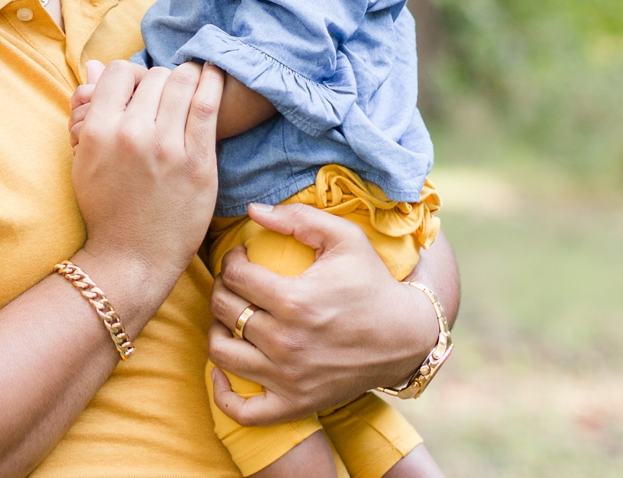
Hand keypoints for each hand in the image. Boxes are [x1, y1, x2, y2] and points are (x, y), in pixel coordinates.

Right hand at [70, 62, 221, 293]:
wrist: (132, 258)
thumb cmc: (106, 209)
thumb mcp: (83, 159)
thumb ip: (88, 111)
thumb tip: (92, 64)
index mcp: (98, 131)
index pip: (118, 72)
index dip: (130, 77)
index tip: (138, 92)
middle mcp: (131, 134)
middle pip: (153, 76)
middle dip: (159, 82)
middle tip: (164, 99)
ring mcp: (167, 147)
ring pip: (181, 81)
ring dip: (186, 79)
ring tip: (189, 87)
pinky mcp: (198, 161)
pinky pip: (208, 104)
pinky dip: (213, 81)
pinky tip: (214, 75)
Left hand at [206, 203, 441, 425]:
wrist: (405, 337)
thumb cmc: (371, 282)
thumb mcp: (345, 238)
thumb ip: (298, 218)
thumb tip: (251, 210)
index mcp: (295, 301)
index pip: (234, 276)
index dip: (230, 260)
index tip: (241, 257)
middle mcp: (286, 342)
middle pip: (224, 310)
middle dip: (222, 289)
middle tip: (236, 283)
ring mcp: (288, 378)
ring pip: (221, 354)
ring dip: (216, 331)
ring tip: (231, 318)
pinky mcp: (294, 404)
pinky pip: (241, 411)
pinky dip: (222, 392)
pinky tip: (223, 369)